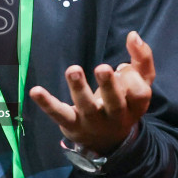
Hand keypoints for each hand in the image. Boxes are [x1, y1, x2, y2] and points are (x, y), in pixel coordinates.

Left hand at [28, 31, 155, 154]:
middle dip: (109, 85)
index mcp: (134, 107)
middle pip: (115, 102)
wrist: (107, 143)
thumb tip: (133, 35)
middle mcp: (115, 117)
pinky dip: (47, 103)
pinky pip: (59, 114)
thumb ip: (142, 59)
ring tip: (73, 70)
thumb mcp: (140, 85)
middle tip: (102, 68)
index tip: (122, 67)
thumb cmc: (123, 103)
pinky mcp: (71, 124)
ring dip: (78, 88)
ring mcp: (92, 122)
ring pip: (86, 106)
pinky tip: (35, 91)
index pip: (139, 93)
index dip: (133, 80)